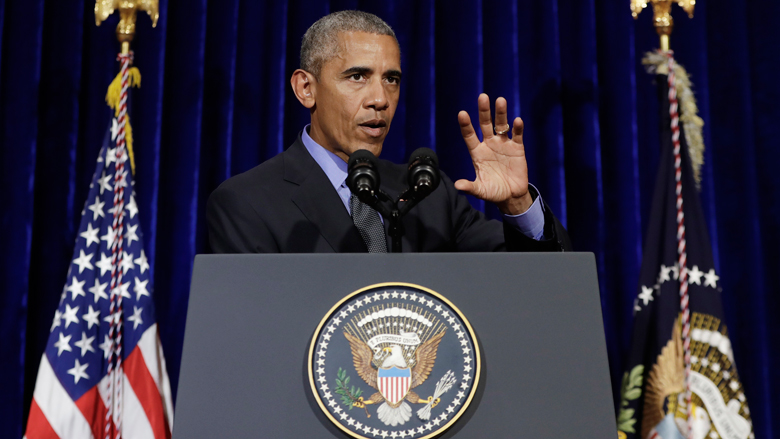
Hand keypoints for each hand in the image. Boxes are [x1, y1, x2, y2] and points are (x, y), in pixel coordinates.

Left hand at [455, 94, 532, 214]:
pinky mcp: (517, 148)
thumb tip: (457, 186)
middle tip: (482, 97)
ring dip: (501, 113)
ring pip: (501, 125)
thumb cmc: (493, 192)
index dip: (466, 125)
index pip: (469, 136)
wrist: (511, 196)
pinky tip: (517, 121)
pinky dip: (517, 128)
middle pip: (485, 124)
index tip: (462, 113)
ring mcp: (503, 145)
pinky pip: (517, 135)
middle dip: (484, 111)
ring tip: (500, 100)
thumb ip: (470, 187)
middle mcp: (489, 145)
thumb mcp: (481, 190)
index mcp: (477, 152)